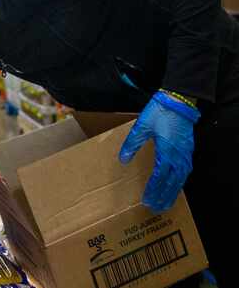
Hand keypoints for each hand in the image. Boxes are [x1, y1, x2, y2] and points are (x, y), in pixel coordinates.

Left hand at [119, 91, 199, 212]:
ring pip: (180, 180)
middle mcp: (178, 157)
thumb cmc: (159, 113)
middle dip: (163, 197)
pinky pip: (185, 172)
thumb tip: (123, 160)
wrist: (178, 102)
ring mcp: (185, 155)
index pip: (159, 178)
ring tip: (165, 204)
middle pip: (172, 183)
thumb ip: (132, 144)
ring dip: (172, 192)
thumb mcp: (141, 127)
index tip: (146, 200)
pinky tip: (175, 187)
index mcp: (166, 152)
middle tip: (156, 208)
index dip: (153, 190)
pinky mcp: (188, 151)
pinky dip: (179, 183)